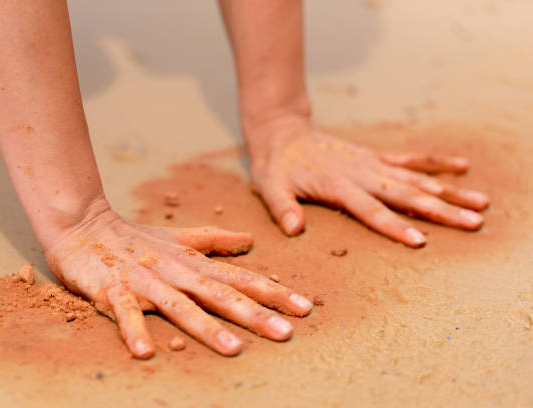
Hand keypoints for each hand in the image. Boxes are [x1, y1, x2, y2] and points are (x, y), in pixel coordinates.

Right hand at [45, 200, 311, 358]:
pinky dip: (133, 330)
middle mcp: (174, 272)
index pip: (239, 278)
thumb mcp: (178, 238)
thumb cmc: (134, 237)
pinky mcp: (112, 289)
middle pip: (218, 294)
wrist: (83, 224)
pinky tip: (146, 352)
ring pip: (179, 305)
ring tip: (233, 350)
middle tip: (286, 333)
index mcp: (192, 262)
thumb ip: (214, 241)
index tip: (304, 307)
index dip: (272, 292)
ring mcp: (144, 281)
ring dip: (205, 327)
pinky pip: (124, 312)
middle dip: (253, 314)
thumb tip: (250, 241)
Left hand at [247, 118, 489, 246]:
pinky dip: (436, 163)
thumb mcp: (269, 187)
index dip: (395, 226)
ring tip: (481, 203)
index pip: (371, 210)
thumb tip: (293, 229)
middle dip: (441, 210)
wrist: (282, 132)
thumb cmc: (275, 165)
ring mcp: (371, 163)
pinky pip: (410, 159)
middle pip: (406, 194)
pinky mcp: (374, 156)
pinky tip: (462, 166)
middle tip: (473, 223)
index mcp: (337, 185)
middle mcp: (361, 173)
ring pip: (416, 178)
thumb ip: (282, 207)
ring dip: (449, 191)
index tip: (421, 241)